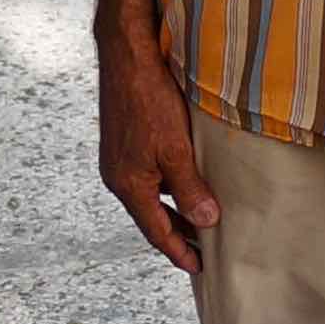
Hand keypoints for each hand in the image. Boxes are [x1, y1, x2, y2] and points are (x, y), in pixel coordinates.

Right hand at [97, 42, 221, 274]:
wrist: (126, 55)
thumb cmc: (149, 98)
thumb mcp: (176, 149)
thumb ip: (190, 188)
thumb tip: (206, 222)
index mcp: (129, 185)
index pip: (156, 231)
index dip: (179, 252)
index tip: (199, 268)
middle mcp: (118, 177)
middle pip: (151, 218)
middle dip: (177, 235)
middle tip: (203, 252)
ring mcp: (118, 159)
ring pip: (150, 197)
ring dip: (174, 210)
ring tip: (200, 221)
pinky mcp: (124, 142)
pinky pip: (148, 177)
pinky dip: (168, 187)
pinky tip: (186, 182)